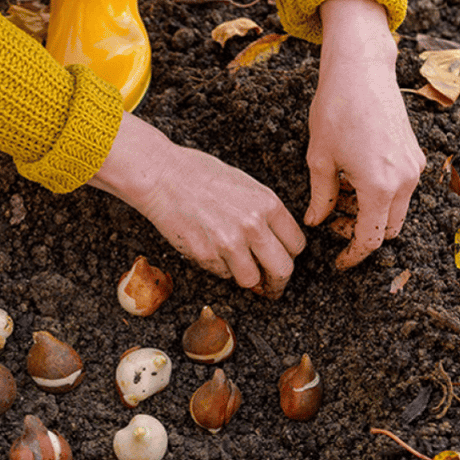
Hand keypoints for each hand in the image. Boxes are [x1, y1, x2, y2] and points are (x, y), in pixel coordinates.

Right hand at [89, 113, 305, 297]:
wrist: (163, 176)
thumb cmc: (199, 174)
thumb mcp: (245, 185)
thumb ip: (264, 213)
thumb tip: (274, 240)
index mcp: (268, 204)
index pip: (296, 244)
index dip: (290, 256)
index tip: (284, 260)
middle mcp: (253, 226)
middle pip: (283, 270)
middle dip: (278, 282)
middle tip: (271, 285)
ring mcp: (229, 243)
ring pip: (252, 280)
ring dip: (246, 278)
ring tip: (237, 267)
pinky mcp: (206, 256)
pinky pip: (222, 274)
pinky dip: (219, 268)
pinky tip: (210, 248)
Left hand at [306, 0, 424, 268]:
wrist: (361, 70)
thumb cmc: (335, 110)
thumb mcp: (319, 159)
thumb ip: (321, 197)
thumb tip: (316, 222)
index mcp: (380, 188)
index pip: (370, 240)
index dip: (353, 256)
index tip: (337, 261)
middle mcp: (405, 181)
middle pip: (388, 230)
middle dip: (362, 235)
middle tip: (333, 225)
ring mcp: (414, 167)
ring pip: (396, 211)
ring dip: (372, 215)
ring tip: (340, 200)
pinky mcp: (415, 154)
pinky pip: (402, 189)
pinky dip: (381, 196)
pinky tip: (354, 181)